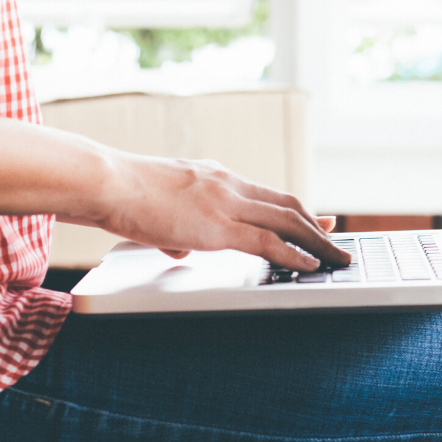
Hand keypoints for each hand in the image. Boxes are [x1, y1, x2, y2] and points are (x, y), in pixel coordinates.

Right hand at [80, 153, 350, 270]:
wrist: (106, 182)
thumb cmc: (120, 195)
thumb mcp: (156, 209)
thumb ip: (176, 228)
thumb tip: (181, 248)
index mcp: (213, 176)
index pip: (265, 192)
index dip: (294, 208)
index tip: (315, 217)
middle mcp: (227, 184)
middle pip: (286, 203)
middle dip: (315, 224)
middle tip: (335, 237)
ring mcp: (226, 202)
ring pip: (286, 220)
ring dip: (315, 241)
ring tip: (335, 257)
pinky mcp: (218, 226)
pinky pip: (267, 241)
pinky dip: (294, 254)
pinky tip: (309, 264)